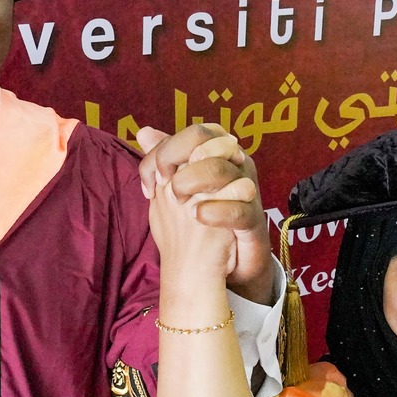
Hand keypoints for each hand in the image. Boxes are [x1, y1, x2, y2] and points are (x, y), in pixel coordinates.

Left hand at [136, 123, 275, 302]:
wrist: (226, 264)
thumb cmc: (204, 220)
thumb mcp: (180, 188)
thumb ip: (166, 160)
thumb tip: (143, 132)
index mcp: (219, 153)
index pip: (193, 133)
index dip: (165, 151)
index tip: (153, 181)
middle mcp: (236, 165)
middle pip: (206, 142)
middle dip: (175, 160)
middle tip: (165, 188)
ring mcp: (247, 190)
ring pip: (220, 169)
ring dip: (190, 182)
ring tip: (182, 205)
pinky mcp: (253, 219)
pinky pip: (237, 207)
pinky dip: (213, 211)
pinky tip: (198, 216)